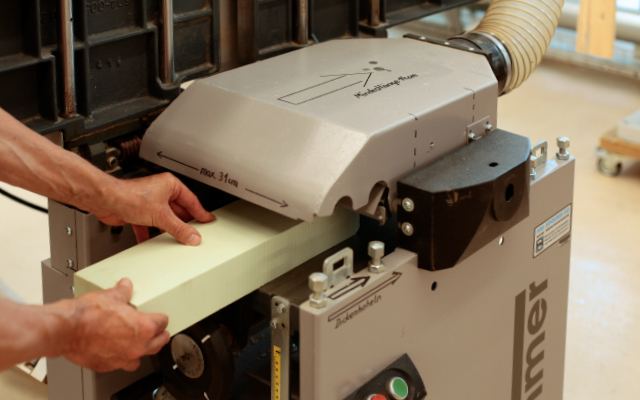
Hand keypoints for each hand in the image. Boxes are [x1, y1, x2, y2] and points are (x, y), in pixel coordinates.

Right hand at [62, 279, 169, 372]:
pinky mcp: (107, 365)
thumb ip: (123, 292)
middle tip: (161, 333)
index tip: (160, 317)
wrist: (66, 329)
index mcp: (143, 328)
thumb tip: (125, 286)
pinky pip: (121, 364)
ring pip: (141, 358)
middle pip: (158, 343)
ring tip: (141, 344)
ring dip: (143, 350)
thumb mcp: (111, 295)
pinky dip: (122, 358)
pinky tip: (118, 351)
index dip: (161, 318)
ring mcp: (122, 358)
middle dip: (160, 336)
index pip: (162, 323)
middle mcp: (136, 346)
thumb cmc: (87, 315)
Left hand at [94, 173, 214, 244]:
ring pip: (164, 218)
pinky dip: (150, 234)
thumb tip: (192, 236)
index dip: (200, 212)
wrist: (106, 200)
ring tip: (177, 239)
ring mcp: (149, 202)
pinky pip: (149, 225)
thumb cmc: (129, 196)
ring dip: (167, 229)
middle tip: (194, 233)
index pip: (191, 201)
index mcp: (170, 185)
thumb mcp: (161, 215)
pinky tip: (151, 242)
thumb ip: (179, 228)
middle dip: (183, 223)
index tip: (207, 220)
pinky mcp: (138, 212)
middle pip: (178, 211)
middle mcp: (160, 192)